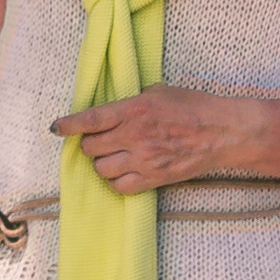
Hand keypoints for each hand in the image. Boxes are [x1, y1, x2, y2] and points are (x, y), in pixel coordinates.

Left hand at [61, 88, 261, 191]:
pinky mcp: (154, 178)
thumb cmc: (193, 107)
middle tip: (100, 141)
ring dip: (102, 163)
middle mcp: (134, 135)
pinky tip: (125, 171)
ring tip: (114, 156)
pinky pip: (120, 186)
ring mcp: (143, 159)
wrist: (221, 132)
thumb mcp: (158, 92)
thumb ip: (131, 102)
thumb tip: (111, 111)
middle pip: (91, 148)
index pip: (90, 120)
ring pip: (101, 169)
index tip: (57, 128)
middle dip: (90, 144)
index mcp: (134, 110)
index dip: (69, 125)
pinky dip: (117, 181)